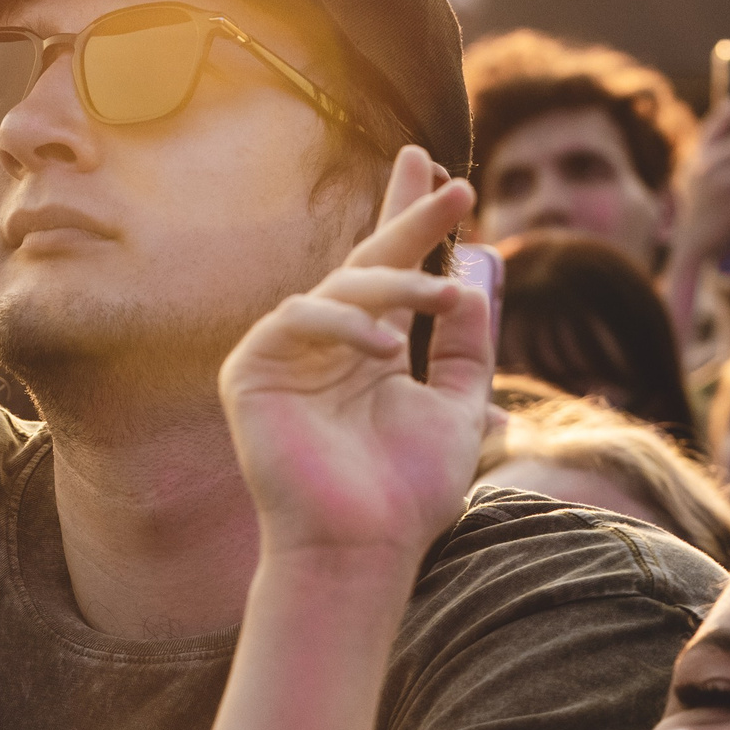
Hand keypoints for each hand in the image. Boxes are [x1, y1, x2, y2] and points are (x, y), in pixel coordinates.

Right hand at [220, 146, 486, 562]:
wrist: (361, 550)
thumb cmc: (406, 495)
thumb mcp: (456, 409)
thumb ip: (465, 349)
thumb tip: (477, 285)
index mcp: (368, 350)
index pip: (391, 272)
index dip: (415, 222)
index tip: (451, 179)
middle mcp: (327, 345)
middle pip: (367, 260)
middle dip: (410, 218)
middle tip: (454, 186)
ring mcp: (286, 356)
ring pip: (342, 285)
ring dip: (398, 284)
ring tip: (442, 302)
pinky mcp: (252, 371)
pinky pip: (297, 317)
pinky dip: (345, 324)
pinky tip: (385, 350)